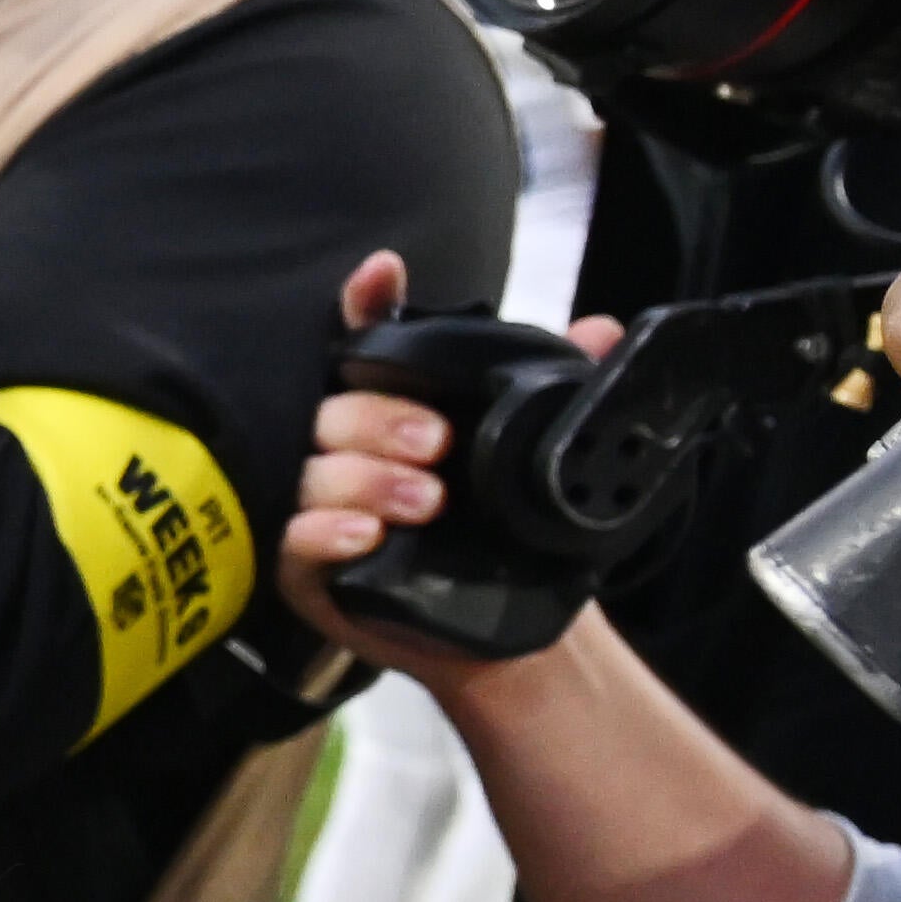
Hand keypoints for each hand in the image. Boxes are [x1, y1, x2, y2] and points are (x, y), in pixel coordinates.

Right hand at [278, 248, 609, 678]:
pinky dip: (326, 530)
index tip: (385, 272)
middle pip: (334, 409)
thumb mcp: (546, 464)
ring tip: (426, 503)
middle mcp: (350, 452)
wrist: (515, 629)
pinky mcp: (308, 568)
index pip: (366, 343)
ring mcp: (320, 507)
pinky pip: (296, 537)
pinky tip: (368, 535)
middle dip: (382, 419)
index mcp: (397, 412)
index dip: (367, 302)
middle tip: (440, 443)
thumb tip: (604, 330)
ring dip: (367, 479)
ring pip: (314, 471)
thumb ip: (564, 397)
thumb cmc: (515, 540)